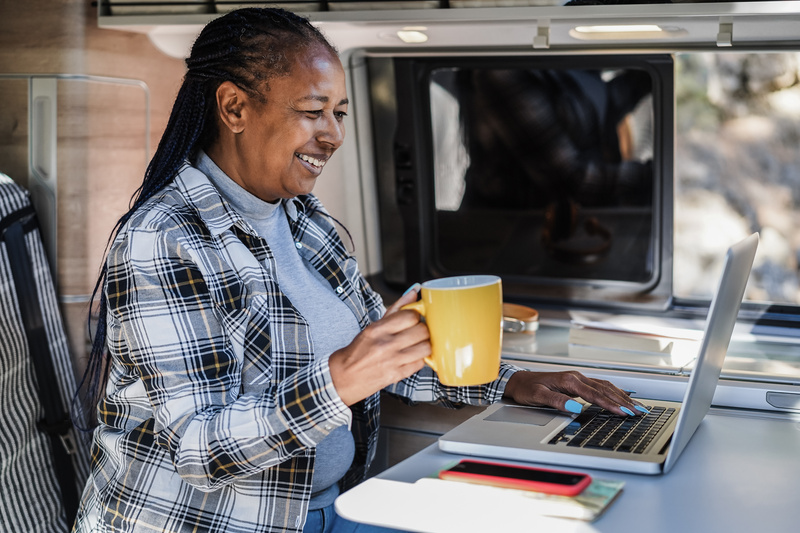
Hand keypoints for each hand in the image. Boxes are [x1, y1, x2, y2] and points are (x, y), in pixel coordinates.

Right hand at [329, 285, 429, 405]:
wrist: (345, 376)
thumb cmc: (360, 349)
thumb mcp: (374, 326)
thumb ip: (396, 309)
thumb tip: (414, 291)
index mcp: (378, 329)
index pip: (411, 316)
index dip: (416, 317)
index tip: (413, 320)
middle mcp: (386, 344)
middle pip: (422, 331)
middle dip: (422, 331)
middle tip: (417, 333)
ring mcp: (393, 361)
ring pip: (426, 347)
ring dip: (424, 345)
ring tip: (417, 345)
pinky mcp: (397, 375)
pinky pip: (420, 363)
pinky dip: (419, 359)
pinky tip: (411, 357)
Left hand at [503, 370, 647, 416]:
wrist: (518, 380)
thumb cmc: (527, 388)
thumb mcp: (539, 397)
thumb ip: (558, 402)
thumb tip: (576, 408)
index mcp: (569, 380)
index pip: (595, 394)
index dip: (611, 404)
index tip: (624, 412)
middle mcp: (576, 377)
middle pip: (605, 389)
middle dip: (623, 401)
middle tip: (639, 412)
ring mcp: (577, 378)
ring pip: (605, 386)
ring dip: (621, 396)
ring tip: (636, 407)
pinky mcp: (577, 382)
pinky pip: (600, 386)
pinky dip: (613, 392)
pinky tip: (620, 397)